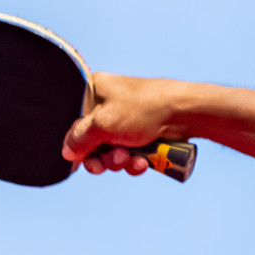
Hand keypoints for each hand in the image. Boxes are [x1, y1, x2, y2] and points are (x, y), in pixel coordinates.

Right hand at [62, 72, 188, 176]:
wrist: (186, 113)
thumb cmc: (145, 109)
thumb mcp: (103, 124)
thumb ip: (79, 139)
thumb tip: (67, 152)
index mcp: (95, 90)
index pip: (74, 122)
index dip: (77, 143)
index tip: (82, 158)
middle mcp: (109, 103)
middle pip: (91, 140)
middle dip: (101, 157)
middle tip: (110, 161)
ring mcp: (127, 119)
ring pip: (111, 150)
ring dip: (118, 161)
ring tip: (129, 158)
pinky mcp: (143, 133)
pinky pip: (129, 153)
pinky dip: (133, 161)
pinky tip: (142, 163)